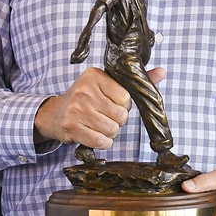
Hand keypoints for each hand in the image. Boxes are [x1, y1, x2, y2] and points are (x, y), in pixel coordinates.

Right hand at [34, 67, 164, 150]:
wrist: (53, 114)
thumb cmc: (85, 98)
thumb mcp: (106, 85)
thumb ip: (134, 81)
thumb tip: (162, 72)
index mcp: (94, 75)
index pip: (126, 98)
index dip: (123, 106)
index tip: (111, 104)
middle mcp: (84, 90)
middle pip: (120, 116)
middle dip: (117, 121)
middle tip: (104, 116)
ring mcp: (76, 109)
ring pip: (112, 130)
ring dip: (109, 133)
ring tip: (97, 125)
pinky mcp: (72, 127)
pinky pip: (101, 141)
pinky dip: (102, 143)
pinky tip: (93, 135)